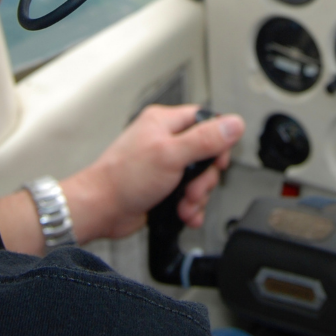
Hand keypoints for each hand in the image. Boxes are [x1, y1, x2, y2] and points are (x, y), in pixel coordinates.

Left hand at [62, 104, 244, 241]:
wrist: (101, 209)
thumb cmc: (123, 178)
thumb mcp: (171, 154)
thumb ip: (205, 139)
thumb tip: (234, 124)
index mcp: (164, 122)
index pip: (206, 121)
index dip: (218, 141)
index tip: (217, 160)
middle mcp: (164, 140)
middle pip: (206, 154)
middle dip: (204, 178)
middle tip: (194, 188)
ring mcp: (163, 164)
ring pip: (198, 178)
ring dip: (197, 196)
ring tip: (185, 204)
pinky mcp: (162, 186)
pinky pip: (188, 194)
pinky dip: (190, 207)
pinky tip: (185, 214)